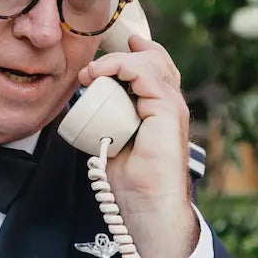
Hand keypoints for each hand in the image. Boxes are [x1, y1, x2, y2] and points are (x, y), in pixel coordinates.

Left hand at [75, 34, 198, 257]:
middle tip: (93, 67)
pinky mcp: (169, 111)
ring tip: (90, 74)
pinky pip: (146, 73)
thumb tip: (85, 111)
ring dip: (115, 60)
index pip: (155, 69)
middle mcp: (171, 104)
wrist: (147, 206)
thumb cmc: (132, 184)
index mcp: (162, 111)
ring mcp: (172, 106)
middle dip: (125, 51)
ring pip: (150, 60)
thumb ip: (110, 124)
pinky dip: (120, 66)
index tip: (104, 59)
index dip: (134, 53)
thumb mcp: (115, 143)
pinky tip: (99, 74)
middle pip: (156, 58)